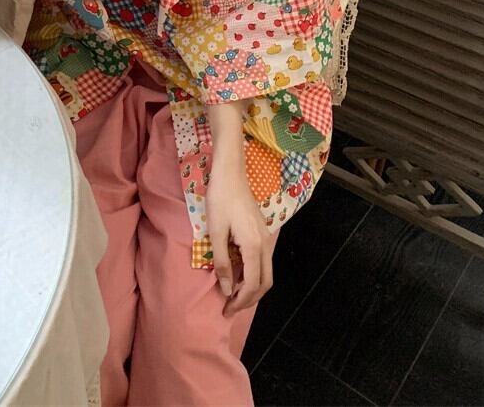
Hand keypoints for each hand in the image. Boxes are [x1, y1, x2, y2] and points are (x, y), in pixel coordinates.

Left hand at [205, 160, 274, 317]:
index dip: (240, 301)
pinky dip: (253, 275)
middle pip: (265, 283)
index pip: (252, 285)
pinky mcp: (263, 232)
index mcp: (254, 246)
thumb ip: (222, 262)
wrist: (230, 173)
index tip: (225, 310)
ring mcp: (267, 238)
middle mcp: (266, 244)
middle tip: (230, 308)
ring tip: (233, 295)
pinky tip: (238, 274)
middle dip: (249, 299)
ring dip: (252, 288)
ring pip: (266, 273)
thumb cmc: (220, 200)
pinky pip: (263, 262)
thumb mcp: (216, 232)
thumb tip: (226, 289)